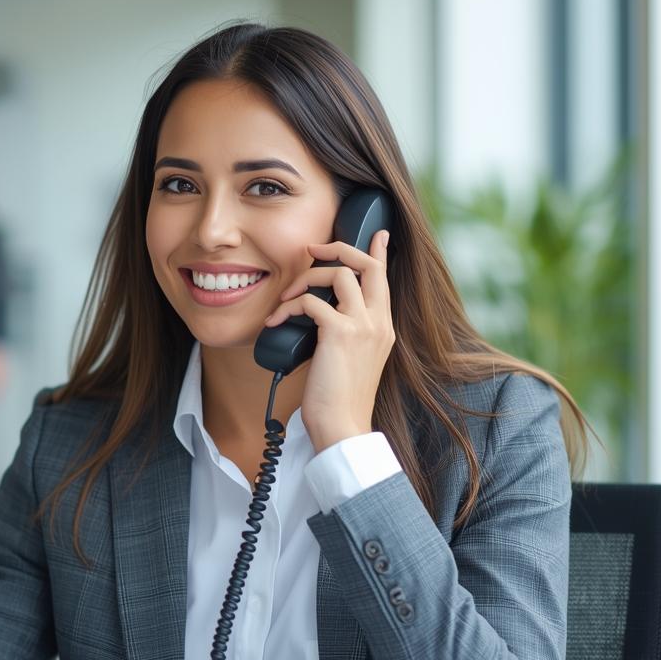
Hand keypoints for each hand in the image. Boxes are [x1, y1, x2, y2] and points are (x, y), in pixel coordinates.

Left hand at [264, 229, 393, 450]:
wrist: (342, 426)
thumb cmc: (339, 400)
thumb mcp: (350, 360)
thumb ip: (345, 333)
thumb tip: (320, 315)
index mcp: (383, 328)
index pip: (385, 279)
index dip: (379, 252)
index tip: (378, 233)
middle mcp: (378, 323)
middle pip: (368, 264)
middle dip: (339, 248)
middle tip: (313, 250)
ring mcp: (362, 326)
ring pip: (339, 274)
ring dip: (306, 279)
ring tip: (286, 297)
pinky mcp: (340, 333)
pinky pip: (310, 301)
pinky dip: (288, 306)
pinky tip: (275, 321)